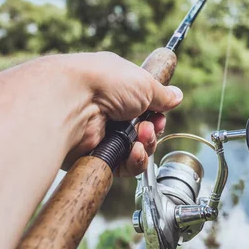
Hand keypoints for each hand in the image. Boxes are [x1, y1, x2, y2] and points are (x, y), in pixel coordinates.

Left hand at [46, 51, 182, 175]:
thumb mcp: (144, 82)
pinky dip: (135, 161)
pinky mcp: (98, 155)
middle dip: (153, 129)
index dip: (157, 111)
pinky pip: (125, 165)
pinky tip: (134, 151)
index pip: (144, 105)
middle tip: (149, 126)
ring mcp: (103, 133)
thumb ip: (162, 94)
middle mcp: (110, 111)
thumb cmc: (104, 82)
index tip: (161, 111)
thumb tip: (176, 96)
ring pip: (137, 149)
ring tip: (140, 136)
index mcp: (119, 88)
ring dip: (146, 144)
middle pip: (144, 129)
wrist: (72, 100)